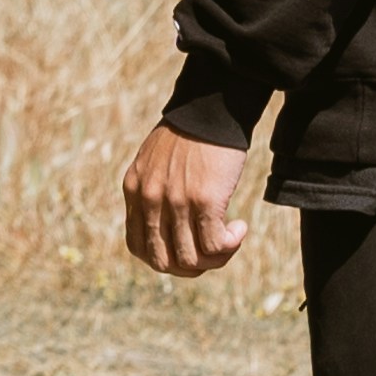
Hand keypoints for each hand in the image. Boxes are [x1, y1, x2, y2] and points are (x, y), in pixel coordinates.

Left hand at [122, 121, 252, 277]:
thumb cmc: (189, 136)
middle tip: (212, 252)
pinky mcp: (205, 199)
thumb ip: (152, 193)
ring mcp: (176, 200)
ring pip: (192, 259)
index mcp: (135, 189)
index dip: (165, 260)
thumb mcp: (155, 163)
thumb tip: (167, 233)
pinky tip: (240, 228)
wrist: (211, 108)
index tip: (187, 249)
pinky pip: (215, 245)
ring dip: (215, 258)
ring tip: (229, 239)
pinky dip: (230, 246)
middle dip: (190, 267)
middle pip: (164, 261)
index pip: (139, 247)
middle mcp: (150, 198)